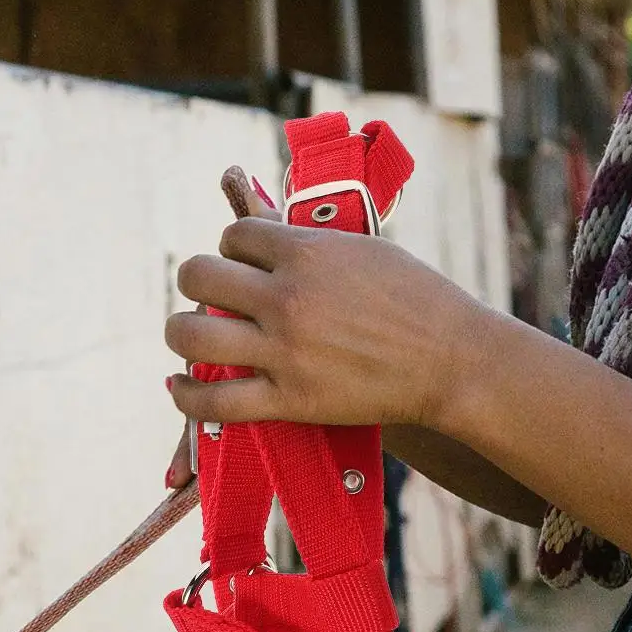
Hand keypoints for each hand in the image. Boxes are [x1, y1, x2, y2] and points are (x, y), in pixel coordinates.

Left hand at [164, 219, 486, 431]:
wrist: (452, 361)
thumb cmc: (417, 300)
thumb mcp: (366, 248)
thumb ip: (311, 242)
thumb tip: (265, 228)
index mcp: (307, 252)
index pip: (234, 236)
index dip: (231, 248)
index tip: (241, 263)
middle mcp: (288, 298)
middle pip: (200, 277)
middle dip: (197, 282)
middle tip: (207, 295)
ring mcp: (285, 351)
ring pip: (193, 337)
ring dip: (179, 334)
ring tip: (186, 337)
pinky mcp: (290, 401)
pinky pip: (214, 403)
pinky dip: (186, 396)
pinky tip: (179, 386)